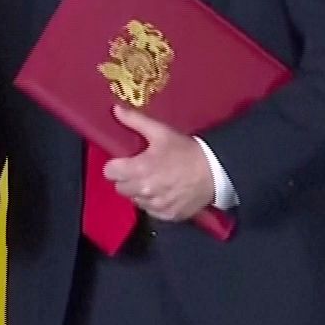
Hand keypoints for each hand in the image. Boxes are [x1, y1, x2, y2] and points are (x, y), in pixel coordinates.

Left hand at [103, 105, 214, 221]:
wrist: (215, 172)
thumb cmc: (186, 151)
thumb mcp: (161, 132)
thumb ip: (136, 121)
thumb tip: (116, 110)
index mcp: (139, 169)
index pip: (109, 172)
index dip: (116, 165)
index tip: (125, 161)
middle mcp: (144, 190)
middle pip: (120, 188)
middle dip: (126, 178)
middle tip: (140, 169)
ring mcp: (156, 205)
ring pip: (135, 200)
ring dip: (139, 191)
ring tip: (153, 180)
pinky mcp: (167, 215)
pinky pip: (150, 211)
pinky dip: (154, 203)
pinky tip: (164, 191)